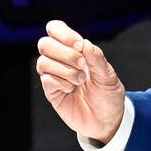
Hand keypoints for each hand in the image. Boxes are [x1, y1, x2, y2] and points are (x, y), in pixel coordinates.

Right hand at [36, 19, 125, 143]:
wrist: (107, 121)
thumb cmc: (108, 95)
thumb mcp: (108, 76)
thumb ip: (97, 59)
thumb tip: (85, 43)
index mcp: (74, 50)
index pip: (55, 29)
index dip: (62, 33)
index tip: (79, 45)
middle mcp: (60, 60)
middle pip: (44, 43)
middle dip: (64, 53)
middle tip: (82, 65)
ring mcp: (54, 76)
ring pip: (42, 62)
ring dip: (65, 70)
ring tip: (80, 80)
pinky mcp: (51, 92)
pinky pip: (46, 79)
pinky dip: (61, 82)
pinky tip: (71, 89)